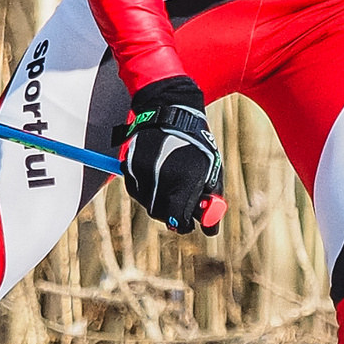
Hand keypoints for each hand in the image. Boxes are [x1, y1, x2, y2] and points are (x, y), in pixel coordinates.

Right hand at [121, 77, 225, 234]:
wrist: (171, 113)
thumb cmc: (197, 144)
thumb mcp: (212, 169)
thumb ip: (211, 199)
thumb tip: (210, 229)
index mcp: (184, 181)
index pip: (179, 219)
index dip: (184, 225)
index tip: (187, 224)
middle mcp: (160, 178)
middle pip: (160, 215)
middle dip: (171, 215)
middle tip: (178, 209)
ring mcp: (143, 172)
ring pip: (147, 203)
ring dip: (158, 201)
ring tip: (170, 183)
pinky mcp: (131, 167)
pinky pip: (137, 190)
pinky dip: (146, 189)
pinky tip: (157, 175)